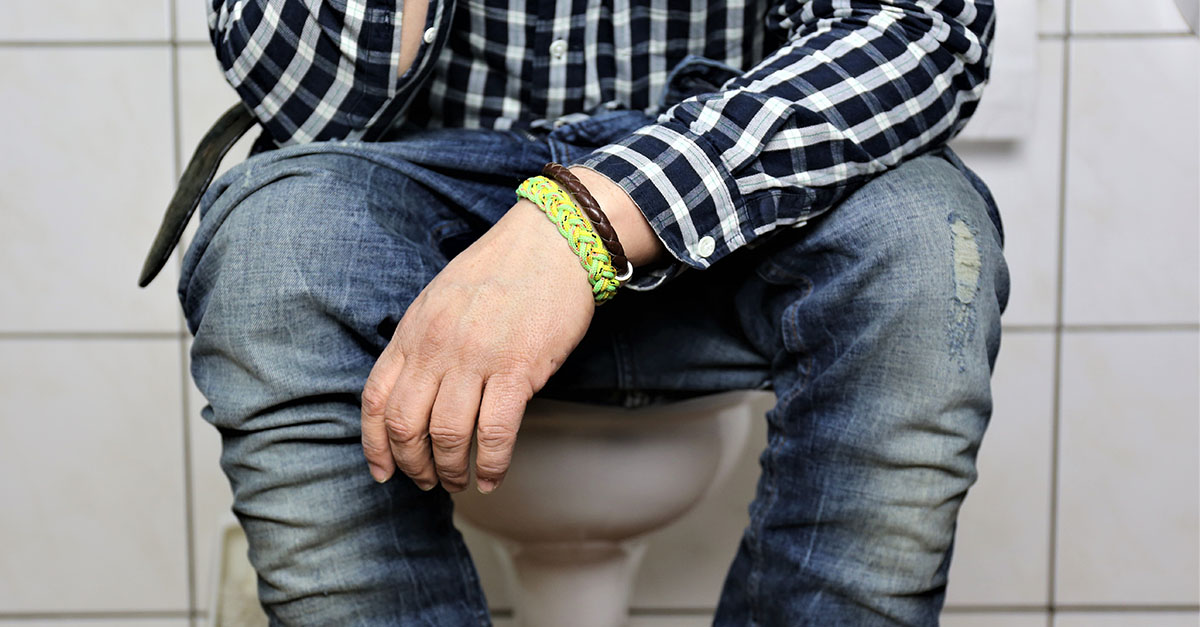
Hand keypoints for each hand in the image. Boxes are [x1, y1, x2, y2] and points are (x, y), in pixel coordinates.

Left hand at [360, 167, 665, 492]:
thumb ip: (424, 342)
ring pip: (448, 436)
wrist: (553, 241)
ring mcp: (476, 359)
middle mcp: (437, 347)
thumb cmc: (502, 269)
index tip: (384, 470)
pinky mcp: (518, 369)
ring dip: (451, 471)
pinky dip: (492, 465)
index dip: (375, 445)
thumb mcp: (442, 299)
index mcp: (414, 330)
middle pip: (405, 426)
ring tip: (460, 483)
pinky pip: (496, 433)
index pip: (376, 399)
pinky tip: (493, 477)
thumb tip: (418, 391)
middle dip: (412, 465)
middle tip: (427, 481)